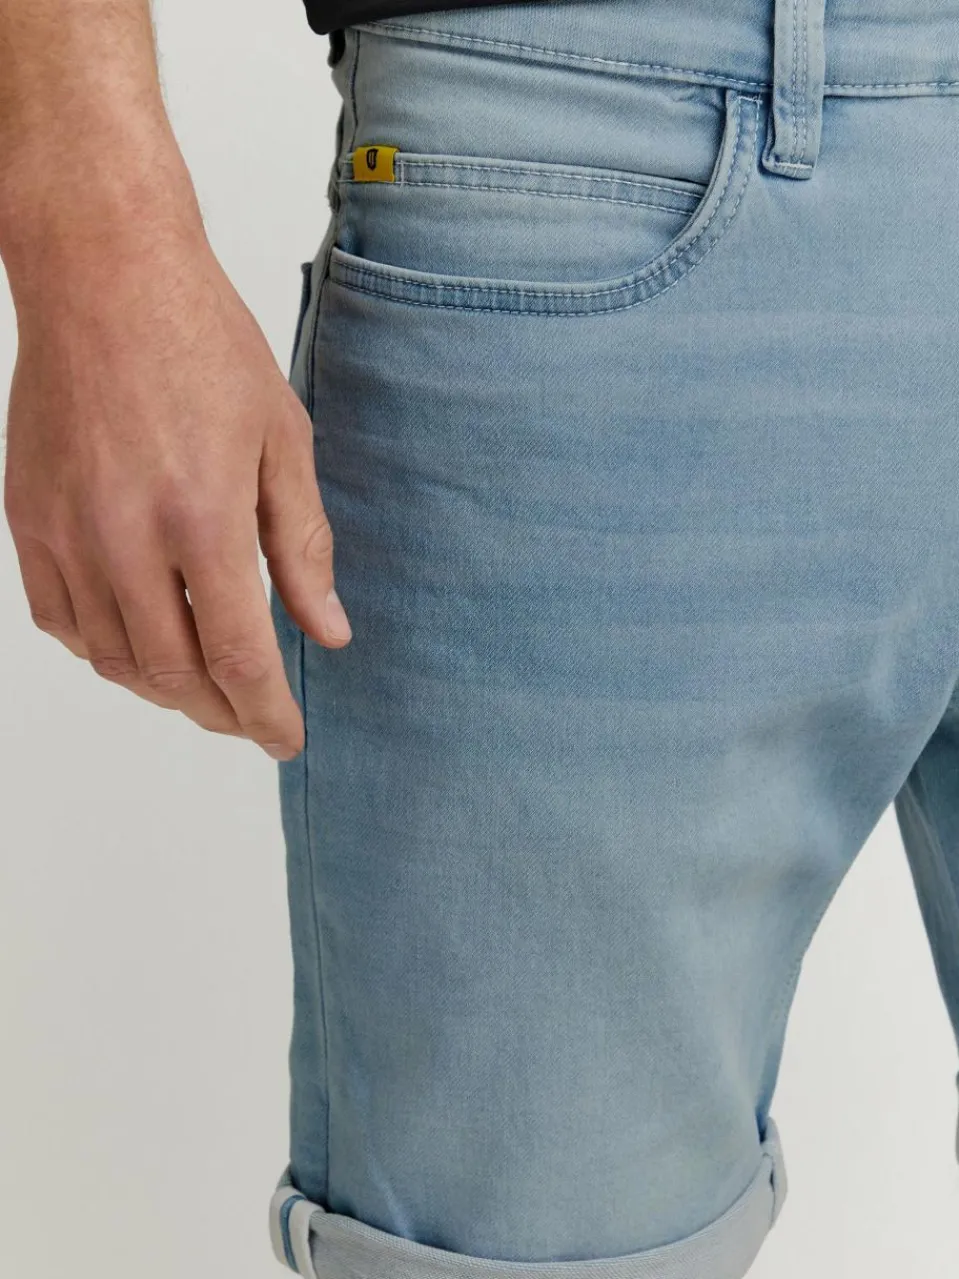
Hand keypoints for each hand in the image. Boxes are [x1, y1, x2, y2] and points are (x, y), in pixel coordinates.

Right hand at [3, 225, 350, 760]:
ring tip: (204, 688)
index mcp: (202, 517)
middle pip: (173, 674)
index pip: (238, 658)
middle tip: (250, 719)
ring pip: (112, 658)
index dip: (266, 714)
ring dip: (164, 690)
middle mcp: (125, 536)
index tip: (287, 739)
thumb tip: (326, 631)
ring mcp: (66, 530)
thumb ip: (302, 547)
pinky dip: (104, 651)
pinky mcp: (26, 518)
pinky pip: (60, 620)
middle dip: (220, 713)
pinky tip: (139, 642)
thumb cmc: (203, 346)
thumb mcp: (282, 441)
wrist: (104, 277)